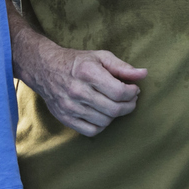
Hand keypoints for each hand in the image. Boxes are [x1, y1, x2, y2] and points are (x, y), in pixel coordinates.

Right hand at [22, 44, 147, 136]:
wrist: (45, 69)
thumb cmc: (77, 62)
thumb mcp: (100, 57)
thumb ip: (122, 67)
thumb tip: (143, 74)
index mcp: (88, 72)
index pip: (119, 92)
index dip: (132, 93)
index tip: (133, 89)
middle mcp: (77, 91)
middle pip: (114, 109)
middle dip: (129, 105)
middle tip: (130, 99)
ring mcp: (70, 106)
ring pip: (105, 121)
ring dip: (116, 115)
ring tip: (116, 104)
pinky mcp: (65, 118)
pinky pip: (91, 131)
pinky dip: (102, 125)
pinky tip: (103, 114)